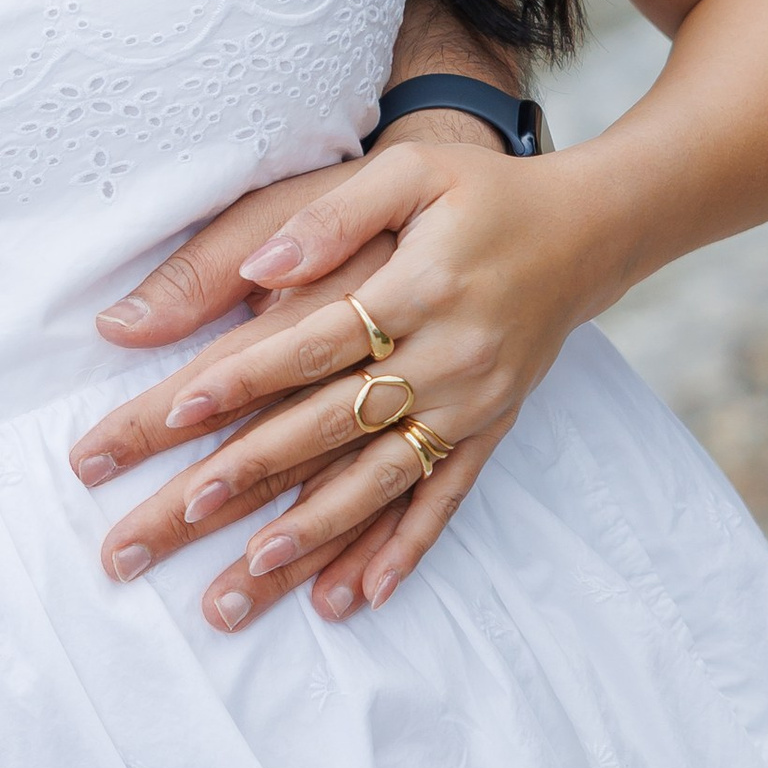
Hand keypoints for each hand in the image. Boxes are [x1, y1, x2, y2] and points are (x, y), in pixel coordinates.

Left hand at [76, 117, 602, 628]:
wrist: (590, 227)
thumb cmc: (480, 193)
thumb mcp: (411, 172)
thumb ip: (333, 215)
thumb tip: (264, 266)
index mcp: (420, 286)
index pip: (317, 340)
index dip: (246, 376)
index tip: (176, 411)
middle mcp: (451, 354)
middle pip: (335, 421)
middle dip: (256, 469)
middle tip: (183, 511)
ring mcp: (474, 402)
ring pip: (384, 477)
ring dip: (319, 528)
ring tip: (253, 569)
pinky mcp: (492, 430)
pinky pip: (446, 498)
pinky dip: (405, 549)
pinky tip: (360, 595)